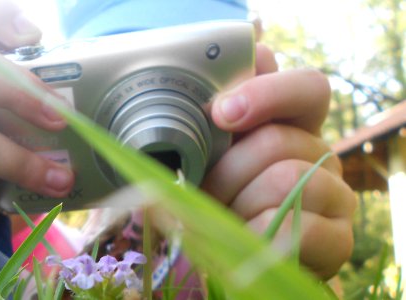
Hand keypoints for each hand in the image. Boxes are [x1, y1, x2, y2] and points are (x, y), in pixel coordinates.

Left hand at [202, 44, 355, 278]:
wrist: (238, 260)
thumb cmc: (222, 200)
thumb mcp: (211, 155)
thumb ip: (224, 111)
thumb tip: (253, 46)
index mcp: (295, 128)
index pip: (308, 88)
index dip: (266, 93)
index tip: (220, 113)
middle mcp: (322, 156)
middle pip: (278, 141)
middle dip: (226, 170)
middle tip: (204, 190)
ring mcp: (336, 198)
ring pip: (285, 182)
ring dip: (236, 204)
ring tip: (221, 218)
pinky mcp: (339, 240)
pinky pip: (297, 229)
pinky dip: (256, 234)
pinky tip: (243, 238)